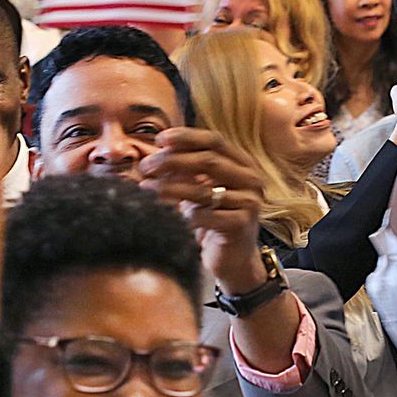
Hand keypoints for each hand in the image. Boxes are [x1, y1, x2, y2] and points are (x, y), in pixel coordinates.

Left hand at [136, 127, 267, 290]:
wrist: (234, 259)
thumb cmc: (213, 220)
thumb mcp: (202, 188)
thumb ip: (188, 169)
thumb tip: (156, 153)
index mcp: (243, 164)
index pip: (214, 140)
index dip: (186, 136)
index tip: (160, 139)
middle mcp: (251, 179)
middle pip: (208, 160)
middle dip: (172, 161)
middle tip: (146, 166)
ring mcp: (250, 201)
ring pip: (203, 190)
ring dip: (169, 188)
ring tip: (146, 188)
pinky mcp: (242, 224)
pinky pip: (205, 216)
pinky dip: (183, 216)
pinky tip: (168, 217)